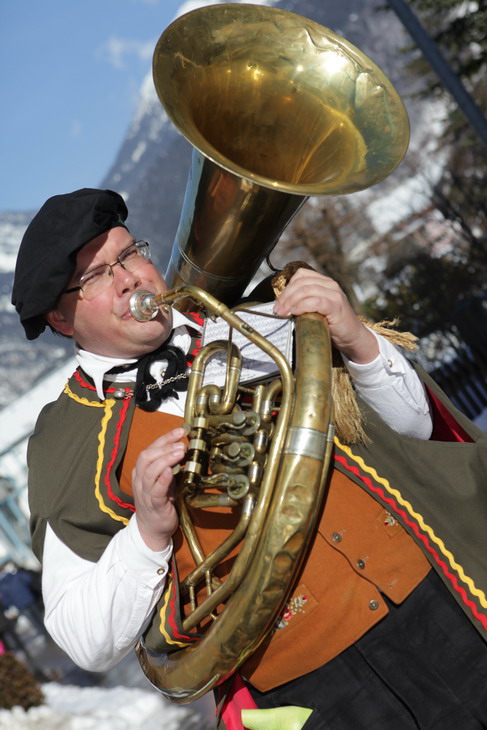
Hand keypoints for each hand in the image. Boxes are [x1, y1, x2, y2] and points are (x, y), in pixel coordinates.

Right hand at [132, 426, 186, 550]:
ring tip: (180, 452)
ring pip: (149, 471)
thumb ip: (170, 467)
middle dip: (164, 446)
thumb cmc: (160, 502)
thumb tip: (184, 449)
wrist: (152, 530)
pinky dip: (162, 479)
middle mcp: (140, 480)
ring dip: (165, 459)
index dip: (164, 438)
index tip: (180, 431)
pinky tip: (171, 472)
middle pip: (146, 457)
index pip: (150, 449)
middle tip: (181, 443)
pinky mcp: (153, 505)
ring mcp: (145, 493)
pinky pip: (155, 490)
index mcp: (142, 472)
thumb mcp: (165, 481)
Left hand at [272, 268, 378, 363]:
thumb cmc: (332, 326)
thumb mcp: (317, 309)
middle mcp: (330, 285)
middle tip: (277, 310)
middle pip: (301, 282)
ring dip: (290, 301)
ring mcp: (334, 294)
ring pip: (306, 290)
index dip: (287, 287)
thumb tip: (282, 306)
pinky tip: (295, 313)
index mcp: (324, 282)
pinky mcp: (336, 306)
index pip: (301, 275)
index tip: (279, 302)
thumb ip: (304, 302)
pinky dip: (302, 306)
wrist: (353, 338)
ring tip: (283, 313)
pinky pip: (315, 301)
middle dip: (285, 296)